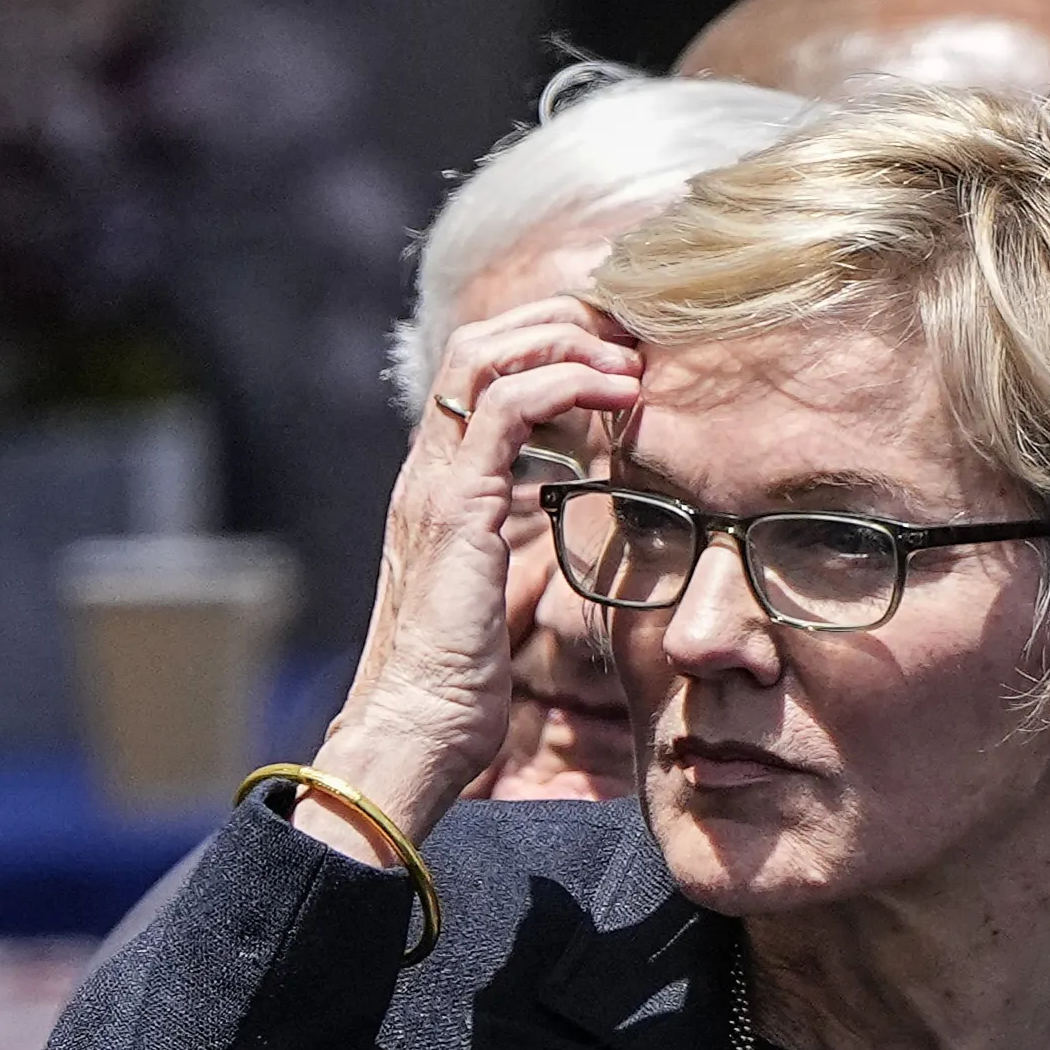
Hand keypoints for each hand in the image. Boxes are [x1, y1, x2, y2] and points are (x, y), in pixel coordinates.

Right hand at [308, 296, 644, 850]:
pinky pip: (503, 410)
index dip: (545, 343)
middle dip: (558, 322)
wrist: (417, 727)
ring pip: (485, 356)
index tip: (617, 352)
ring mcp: (436, 481)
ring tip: (631, 359)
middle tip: (630, 334)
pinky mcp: (457, 507)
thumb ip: (517, 539)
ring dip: (565, 342)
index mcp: (440, 482)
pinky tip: (618, 395)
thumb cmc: (463, 678)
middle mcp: (429, 468)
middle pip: (479, 342)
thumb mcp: (498, 588)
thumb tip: (563, 512)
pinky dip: (563, 384)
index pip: (479, 371)